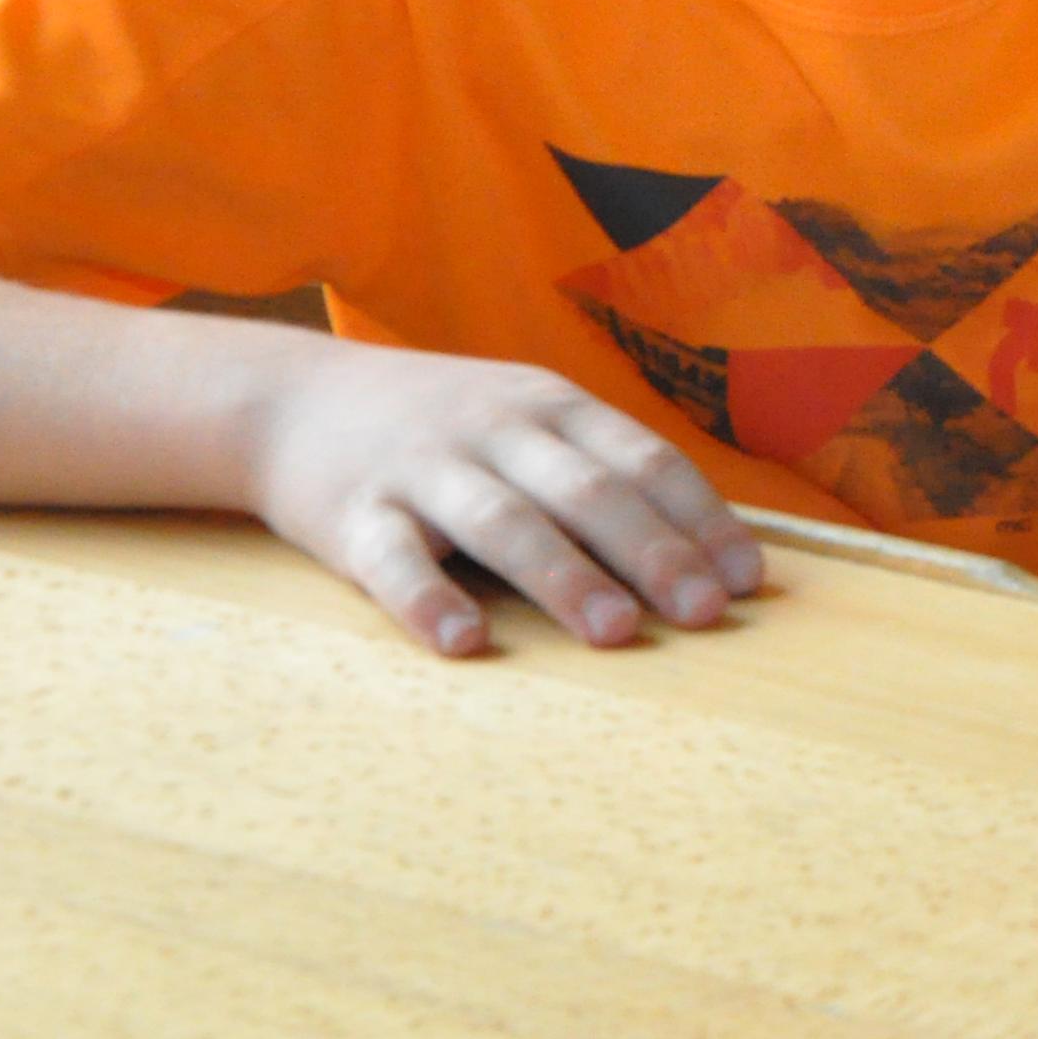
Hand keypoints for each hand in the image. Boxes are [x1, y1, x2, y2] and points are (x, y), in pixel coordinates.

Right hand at [244, 338, 761, 656]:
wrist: (290, 397)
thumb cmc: (444, 426)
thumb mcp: (528, 418)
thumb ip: (601, 467)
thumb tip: (705, 547)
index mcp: (553, 407)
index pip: (644, 460)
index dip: (700, 519)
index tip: (747, 579)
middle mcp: (496, 430)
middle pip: (587, 491)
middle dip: (653, 553)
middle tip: (704, 614)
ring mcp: (422, 468)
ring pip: (503, 521)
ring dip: (565, 577)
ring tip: (616, 633)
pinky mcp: (349, 513)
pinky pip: (391, 559)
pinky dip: (429, 599)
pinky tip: (464, 641)